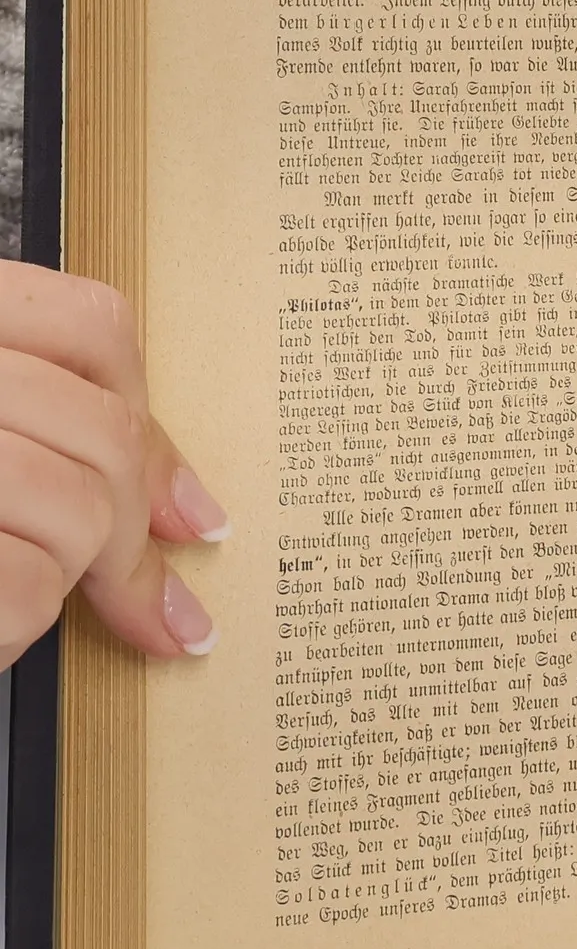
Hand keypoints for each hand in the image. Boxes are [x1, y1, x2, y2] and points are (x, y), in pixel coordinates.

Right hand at [0, 261, 225, 666]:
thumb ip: (53, 436)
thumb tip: (187, 514)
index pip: (92, 325)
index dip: (147, 415)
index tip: (184, 509)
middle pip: (102, 430)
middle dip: (126, 529)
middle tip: (132, 594)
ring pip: (75, 509)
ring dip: (65, 576)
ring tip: (7, 589)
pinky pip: (25, 586)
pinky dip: (17, 623)